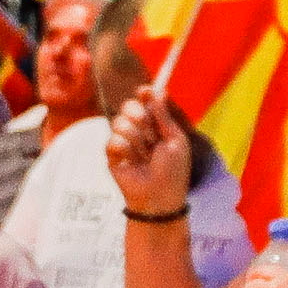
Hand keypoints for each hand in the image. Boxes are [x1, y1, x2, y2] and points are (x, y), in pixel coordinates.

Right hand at [101, 86, 191, 219]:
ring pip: (119, 122)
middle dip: (139, 115)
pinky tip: (133, 162)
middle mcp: (139, 132)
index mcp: (156, 126)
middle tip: (148, 130)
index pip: (145, 102)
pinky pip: (112, 141)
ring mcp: (124, 143)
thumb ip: (164, 116)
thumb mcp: (175, 140)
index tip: (145, 91)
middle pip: (128, 106)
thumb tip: (159, 91)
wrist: (160, 196)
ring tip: (144, 156)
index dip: (144, 94)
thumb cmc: (173, 171)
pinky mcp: (112, 156)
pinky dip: (125, 150)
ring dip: (135, 139)